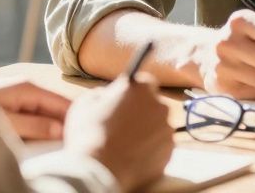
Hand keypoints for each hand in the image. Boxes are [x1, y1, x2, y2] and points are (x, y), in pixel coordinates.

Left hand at [0, 78, 69, 140]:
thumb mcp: (6, 123)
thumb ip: (34, 126)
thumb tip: (61, 130)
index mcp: (26, 87)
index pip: (61, 101)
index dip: (76, 117)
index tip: (89, 132)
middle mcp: (24, 90)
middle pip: (53, 109)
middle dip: (64, 125)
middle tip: (76, 144)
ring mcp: (17, 100)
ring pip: (43, 117)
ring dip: (50, 131)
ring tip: (62, 147)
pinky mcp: (10, 110)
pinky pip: (31, 121)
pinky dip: (38, 132)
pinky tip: (41, 144)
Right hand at [64, 74, 174, 191]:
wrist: (99, 170)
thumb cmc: (89, 134)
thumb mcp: (85, 103)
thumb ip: (101, 93)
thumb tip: (106, 95)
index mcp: (141, 88)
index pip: (144, 83)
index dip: (132, 94)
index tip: (122, 103)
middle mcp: (160, 105)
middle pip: (153, 105)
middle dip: (141, 113)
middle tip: (121, 126)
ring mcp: (167, 130)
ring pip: (157, 127)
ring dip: (146, 133)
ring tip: (124, 146)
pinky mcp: (169, 151)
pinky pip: (160, 147)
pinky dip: (150, 151)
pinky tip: (132, 158)